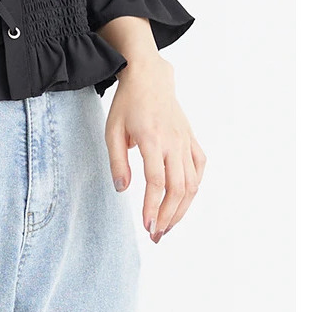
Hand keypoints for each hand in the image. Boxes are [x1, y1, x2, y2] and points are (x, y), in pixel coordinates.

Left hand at [104, 56, 205, 242]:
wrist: (149, 77)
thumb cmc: (127, 103)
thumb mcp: (112, 129)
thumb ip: (117, 161)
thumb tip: (123, 189)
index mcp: (152, 139)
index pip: (156, 182)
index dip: (153, 207)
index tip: (147, 226)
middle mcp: (173, 142)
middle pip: (178, 188)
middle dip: (168, 216)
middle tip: (156, 234)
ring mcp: (185, 141)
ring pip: (192, 183)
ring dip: (182, 208)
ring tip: (168, 225)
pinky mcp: (191, 139)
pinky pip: (199, 168)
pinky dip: (194, 187)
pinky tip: (184, 199)